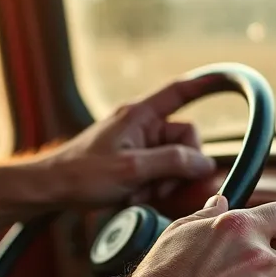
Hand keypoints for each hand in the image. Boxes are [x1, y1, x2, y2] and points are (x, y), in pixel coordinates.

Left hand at [38, 75, 221, 204]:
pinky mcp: (132, 163)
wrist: (50, 190)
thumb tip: (204, 163)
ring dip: (162, 183)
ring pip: (172, 162)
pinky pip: (157, 174)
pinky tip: (134, 198)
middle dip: (177, 168)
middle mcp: (141, 126)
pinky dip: (151, 188)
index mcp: (140, 115)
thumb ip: (171, 162)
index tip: (225, 78)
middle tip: (157, 187)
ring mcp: (137, 145)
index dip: (204, 84)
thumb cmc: (81, 174)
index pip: (179, 92)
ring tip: (139, 195)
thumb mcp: (131, 169)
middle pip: (184, 141)